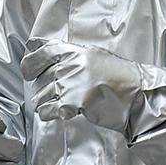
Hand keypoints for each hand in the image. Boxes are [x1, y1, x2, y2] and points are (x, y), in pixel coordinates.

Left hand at [20, 40, 138, 131]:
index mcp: (73, 51)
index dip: (29, 63)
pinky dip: (48, 113)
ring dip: (46, 102)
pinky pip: (47, 110)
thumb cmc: (119, 76)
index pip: (40, 52)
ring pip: (41, 95)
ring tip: (62, 103)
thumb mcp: (94, 56)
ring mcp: (70, 84)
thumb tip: (45, 54)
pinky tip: (60, 112)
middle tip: (54, 93)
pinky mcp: (72, 103)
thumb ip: (71, 56)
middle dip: (43, 88)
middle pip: (40, 79)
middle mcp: (69, 65)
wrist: (137, 94)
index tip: (28, 71)